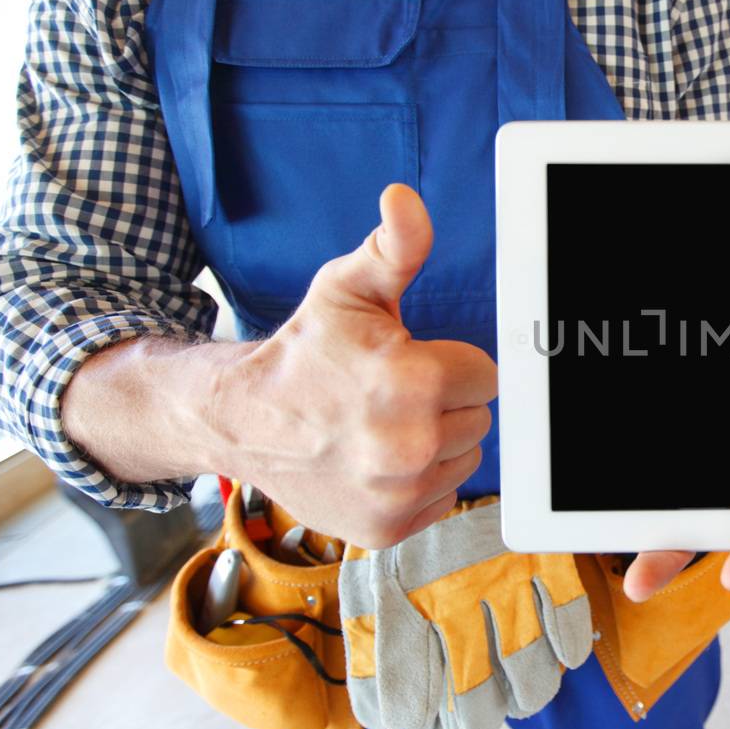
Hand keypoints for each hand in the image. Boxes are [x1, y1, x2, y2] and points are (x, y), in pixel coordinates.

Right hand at [210, 184, 497, 548]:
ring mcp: (398, 493)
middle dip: (446, 403)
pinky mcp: (387, 528)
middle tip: (393, 394)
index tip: (413, 362)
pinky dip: (418, 482)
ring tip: (384, 426)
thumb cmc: (306, 352)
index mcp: (411, 382)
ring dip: (436, 443)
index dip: (452, 364)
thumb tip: (405, 200)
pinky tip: (378, 460)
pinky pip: (441, 497)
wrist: (243, 421)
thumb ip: (395, 247)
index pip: (486, 375)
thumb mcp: (349, 288)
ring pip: (465, 459)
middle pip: (479, 418)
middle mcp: (409, 446)